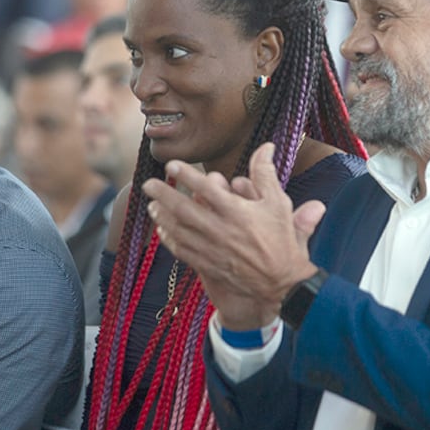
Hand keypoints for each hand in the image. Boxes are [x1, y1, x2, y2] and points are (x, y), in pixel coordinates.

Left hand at [143, 143, 323, 329]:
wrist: (282, 283)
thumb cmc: (281, 240)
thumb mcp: (279, 203)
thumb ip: (266, 174)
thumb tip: (266, 145)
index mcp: (237, 212)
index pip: (206, 189)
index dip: (186, 175)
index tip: (170, 165)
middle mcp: (221, 230)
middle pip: (185, 209)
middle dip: (164, 195)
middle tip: (148, 184)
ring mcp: (212, 249)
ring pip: (180, 231)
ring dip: (163, 217)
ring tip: (151, 206)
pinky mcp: (209, 265)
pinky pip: (183, 251)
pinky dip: (170, 241)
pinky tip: (163, 231)